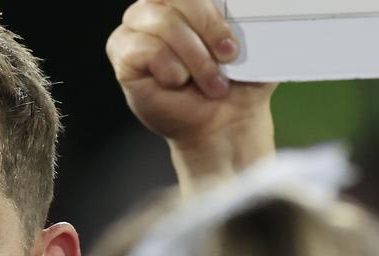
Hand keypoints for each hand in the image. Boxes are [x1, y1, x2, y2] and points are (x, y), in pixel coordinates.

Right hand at [107, 0, 276, 189]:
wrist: (226, 120)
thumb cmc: (239, 80)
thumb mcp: (254, 41)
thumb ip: (247, 13)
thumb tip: (246, 3)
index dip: (210, 10)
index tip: (234, 37)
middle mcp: (158, 6)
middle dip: (207, 26)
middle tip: (228, 57)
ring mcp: (136, 28)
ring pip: (162, 21)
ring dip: (193, 55)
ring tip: (211, 82)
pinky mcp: (123, 53)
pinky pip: (145, 48)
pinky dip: (170, 68)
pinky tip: (178, 82)